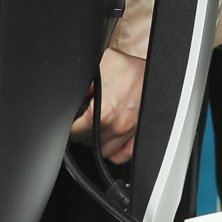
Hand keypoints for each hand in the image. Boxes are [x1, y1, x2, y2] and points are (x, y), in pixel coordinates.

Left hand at [70, 47, 146, 163]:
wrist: (151, 67)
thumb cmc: (127, 66)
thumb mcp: (97, 70)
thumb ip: (82, 88)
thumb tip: (71, 99)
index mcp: (102, 114)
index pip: (75, 133)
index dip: (70, 126)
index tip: (72, 121)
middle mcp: (116, 127)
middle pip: (88, 143)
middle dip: (83, 132)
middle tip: (84, 120)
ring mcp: (129, 133)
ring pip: (104, 152)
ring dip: (97, 142)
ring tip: (95, 129)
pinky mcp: (139, 134)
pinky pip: (123, 155)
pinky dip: (115, 152)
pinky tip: (109, 141)